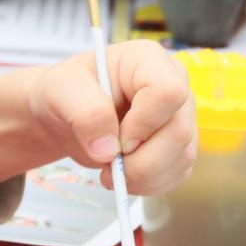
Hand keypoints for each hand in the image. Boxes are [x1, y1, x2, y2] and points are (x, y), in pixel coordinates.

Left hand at [25, 41, 197, 195]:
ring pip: (182, 157)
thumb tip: (109, 150)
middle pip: (180, 131)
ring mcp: (179, 116)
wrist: (67, 116)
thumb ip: (86, 113)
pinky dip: (150, 185)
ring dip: (144, 177)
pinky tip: (126, 177)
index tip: (116, 138)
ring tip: (111, 172)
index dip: (144, 123)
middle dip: (141, 160)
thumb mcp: (62, 91)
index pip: (168, 92)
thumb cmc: (66, 92)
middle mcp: (173, 85)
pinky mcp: (178, 145)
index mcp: (148, 60)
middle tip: (107, 164)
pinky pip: (178, 173)